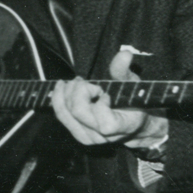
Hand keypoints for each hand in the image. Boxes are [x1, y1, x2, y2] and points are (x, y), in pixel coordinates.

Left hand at [49, 50, 166, 147]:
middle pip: (78, 111)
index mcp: (122, 127)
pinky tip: (64, 87)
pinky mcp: (77, 133)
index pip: (105, 123)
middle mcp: (103, 136)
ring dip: (66, 92)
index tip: (106, 93)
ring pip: (65, 113)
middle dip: (79, 90)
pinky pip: (60, 115)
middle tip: (85, 81)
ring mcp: (89, 138)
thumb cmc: (133, 102)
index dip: (102, 103)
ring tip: (76, 82)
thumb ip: (124, 71)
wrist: (131, 121)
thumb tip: (124, 54)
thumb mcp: (131, 84)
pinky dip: (59, 98)